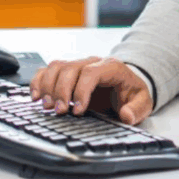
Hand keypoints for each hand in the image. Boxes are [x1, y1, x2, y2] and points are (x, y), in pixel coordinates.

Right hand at [29, 56, 153, 124]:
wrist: (127, 84)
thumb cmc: (131, 92)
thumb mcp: (142, 101)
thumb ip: (137, 109)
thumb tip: (126, 115)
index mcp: (111, 67)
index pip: (91, 72)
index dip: (82, 91)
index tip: (78, 111)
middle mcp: (92, 63)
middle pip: (70, 69)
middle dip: (62, 91)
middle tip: (60, 112)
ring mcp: (79, 66)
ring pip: (57, 67)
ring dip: (48, 86)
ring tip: (47, 106)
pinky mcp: (68, 72)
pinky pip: (48, 70)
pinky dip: (39, 81)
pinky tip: (35, 96)